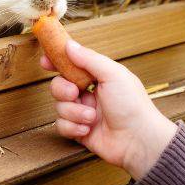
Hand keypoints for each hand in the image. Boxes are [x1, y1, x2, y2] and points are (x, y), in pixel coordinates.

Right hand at [40, 41, 176, 179]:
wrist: (139, 140)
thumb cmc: (133, 105)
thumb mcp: (113, 74)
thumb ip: (89, 58)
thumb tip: (69, 45)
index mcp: (98, 77)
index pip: (72, 65)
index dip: (57, 61)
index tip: (45, 61)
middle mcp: (89, 93)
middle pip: (59, 85)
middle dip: (62, 89)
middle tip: (74, 92)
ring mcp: (83, 112)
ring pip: (59, 106)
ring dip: (74, 112)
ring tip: (92, 117)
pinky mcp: (79, 131)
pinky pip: (62, 125)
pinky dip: (73, 127)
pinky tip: (88, 129)